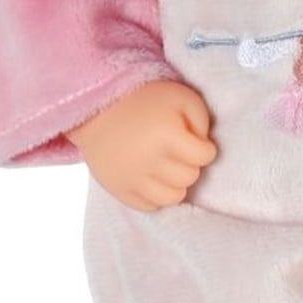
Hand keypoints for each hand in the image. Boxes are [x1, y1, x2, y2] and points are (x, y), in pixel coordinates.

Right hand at [66, 80, 216, 211]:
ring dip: (175, 184)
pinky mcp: (118, 189)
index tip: (194, 141)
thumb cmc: (144, 100)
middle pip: (189, 178)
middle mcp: (149, 160)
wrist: (96, 107)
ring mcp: (132, 178)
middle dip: (190, 165)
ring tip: (168, 168)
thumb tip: (203, 147)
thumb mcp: (181, 96)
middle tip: (179, 153)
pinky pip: (148, 207)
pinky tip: (153, 179)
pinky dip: (155, 195)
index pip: (205, 156)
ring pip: (172, 198)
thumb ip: (202, 120)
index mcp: (167, 135)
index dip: (205, 148)